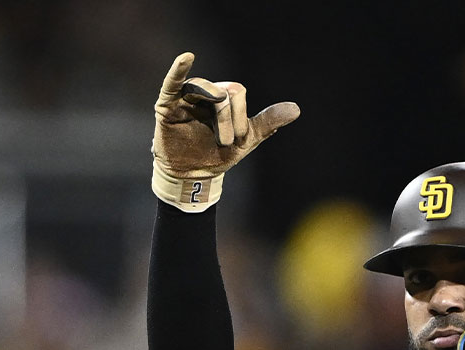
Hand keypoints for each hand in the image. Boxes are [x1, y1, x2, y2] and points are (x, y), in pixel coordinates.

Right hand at [152, 52, 300, 211]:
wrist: (194, 176)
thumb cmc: (218, 154)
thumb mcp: (247, 139)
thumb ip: (268, 121)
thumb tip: (296, 109)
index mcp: (224, 97)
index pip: (237, 92)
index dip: (241, 116)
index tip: (238, 140)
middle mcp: (205, 93)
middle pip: (223, 91)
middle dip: (229, 120)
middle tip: (226, 142)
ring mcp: (185, 98)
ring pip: (203, 89)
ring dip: (217, 115)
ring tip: (222, 138)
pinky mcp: (167, 106)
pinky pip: (172, 84)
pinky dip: (178, 70)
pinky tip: (186, 58)